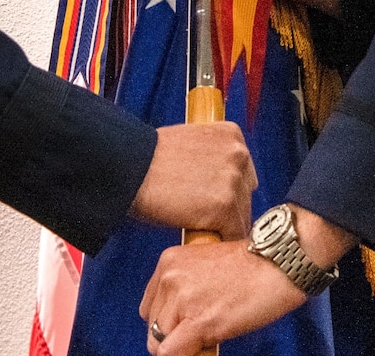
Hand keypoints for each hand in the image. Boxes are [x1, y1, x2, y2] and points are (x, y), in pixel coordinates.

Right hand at [129, 122, 256, 238]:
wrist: (129, 168)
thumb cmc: (149, 159)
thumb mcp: (190, 143)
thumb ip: (212, 158)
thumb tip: (219, 181)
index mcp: (232, 135)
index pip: (243, 172)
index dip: (227, 191)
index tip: (212, 200)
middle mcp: (239, 154)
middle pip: (245, 194)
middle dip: (228, 206)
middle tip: (202, 215)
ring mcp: (234, 180)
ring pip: (241, 216)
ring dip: (222, 225)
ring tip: (196, 225)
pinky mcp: (225, 207)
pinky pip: (232, 234)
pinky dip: (218, 240)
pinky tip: (199, 235)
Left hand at [140, 239, 305, 355]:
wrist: (279, 263)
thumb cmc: (254, 266)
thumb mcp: (206, 267)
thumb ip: (186, 289)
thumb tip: (179, 322)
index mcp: (170, 262)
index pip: (150, 307)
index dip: (168, 322)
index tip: (184, 326)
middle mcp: (170, 278)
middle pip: (154, 326)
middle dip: (175, 335)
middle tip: (201, 332)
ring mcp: (182, 299)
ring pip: (160, 343)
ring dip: (184, 345)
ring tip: (211, 334)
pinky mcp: (198, 321)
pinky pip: (171, 353)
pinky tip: (208, 346)